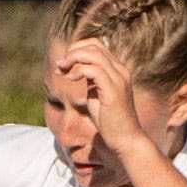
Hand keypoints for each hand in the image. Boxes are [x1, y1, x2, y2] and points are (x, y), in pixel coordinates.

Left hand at [52, 38, 150, 159]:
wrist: (126, 140)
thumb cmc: (110, 122)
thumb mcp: (97, 96)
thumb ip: (91, 81)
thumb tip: (77, 70)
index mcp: (118, 70)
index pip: (97, 46)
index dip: (78, 49)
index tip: (64, 63)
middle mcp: (120, 71)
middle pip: (94, 46)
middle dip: (73, 52)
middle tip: (60, 66)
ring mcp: (118, 79)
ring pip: (93, 54)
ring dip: (73, 59)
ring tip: (62, 70)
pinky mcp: (113, 90)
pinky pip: (93, 70)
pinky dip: (78, 71)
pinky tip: (70, 79)